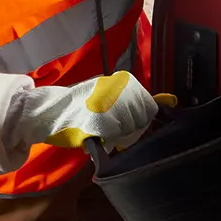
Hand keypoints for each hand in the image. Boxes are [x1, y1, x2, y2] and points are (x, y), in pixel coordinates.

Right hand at [22, 72, 175, 152]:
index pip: (149, 105)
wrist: (50, 110)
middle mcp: (119, 90)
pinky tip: (98, 134)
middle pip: (141, 118)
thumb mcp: (108, 92)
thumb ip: (135, 98)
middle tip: (114, 127)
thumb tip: (169, 101)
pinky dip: (109, 139)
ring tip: (104, 129)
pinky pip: (116, 136)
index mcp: (123, 81)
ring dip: (120, 134)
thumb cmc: (79, 104)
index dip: (140, 117)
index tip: (128, 120)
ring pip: (130, 128)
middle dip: (131, 127)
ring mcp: (110, 105)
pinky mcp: (100, 121)